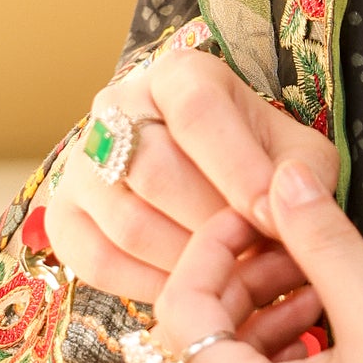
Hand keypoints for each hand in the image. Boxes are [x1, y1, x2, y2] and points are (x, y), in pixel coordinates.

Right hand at [45, 32, 312, 315]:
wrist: (210, 180)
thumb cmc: (261, 163)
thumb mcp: (296, 156)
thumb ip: (299, 177)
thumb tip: (277, 208)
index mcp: (179, 75)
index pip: (197, 111)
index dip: (237, 170)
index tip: (272, 219)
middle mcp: (118, 106)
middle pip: (156, 171)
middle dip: (212, 225)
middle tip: (252, 256)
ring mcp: (83, 161)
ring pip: (127, 222)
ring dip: (185, 261)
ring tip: (228, 274)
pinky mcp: (63, 214)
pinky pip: (96, 261)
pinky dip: (147, 285)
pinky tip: (187, 288)